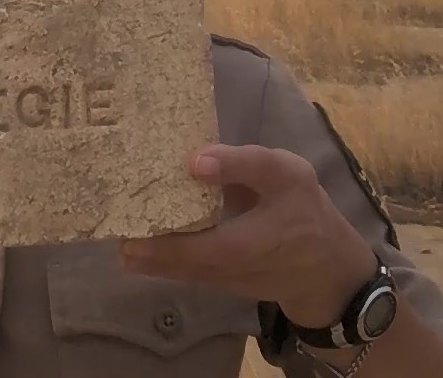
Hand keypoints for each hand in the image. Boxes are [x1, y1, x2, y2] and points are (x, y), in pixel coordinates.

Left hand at [119, 144, 378, 327]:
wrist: (328, 267)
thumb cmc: (305, 210)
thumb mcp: (286, 174)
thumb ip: (243, 164)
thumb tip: (193, 161)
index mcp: (247, 241)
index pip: (197, 248)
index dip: (162, 243)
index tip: (128, 230)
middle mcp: (231, 267)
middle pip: (181, 263)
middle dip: (146, 251)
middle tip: (114, 233)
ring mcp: (226, 279)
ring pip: (182, 272)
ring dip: (149, 260)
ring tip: (119, 243)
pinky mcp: (224, 282)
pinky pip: (190, 274)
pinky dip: (163, 264)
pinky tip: (139, 251)